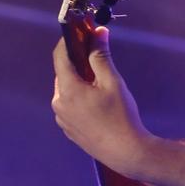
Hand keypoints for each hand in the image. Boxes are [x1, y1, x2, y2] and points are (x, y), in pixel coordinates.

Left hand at [51, 31, 148, 176]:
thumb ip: (101, 56)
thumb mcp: (112, 82)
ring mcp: (62, 119)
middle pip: (63, 74)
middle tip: (97, 60)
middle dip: (77, 64)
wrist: (126, 153)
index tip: (81, 33)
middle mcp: (58, 103)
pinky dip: (79, 99)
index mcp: (67, 89)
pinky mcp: (68, 130)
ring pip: (66, 91)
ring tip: (101, 86)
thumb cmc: (121, 116)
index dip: (69, 41)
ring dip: (79, 82)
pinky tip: (98, 106)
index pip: (60, 56)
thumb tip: (98, 32)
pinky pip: (70, 107)